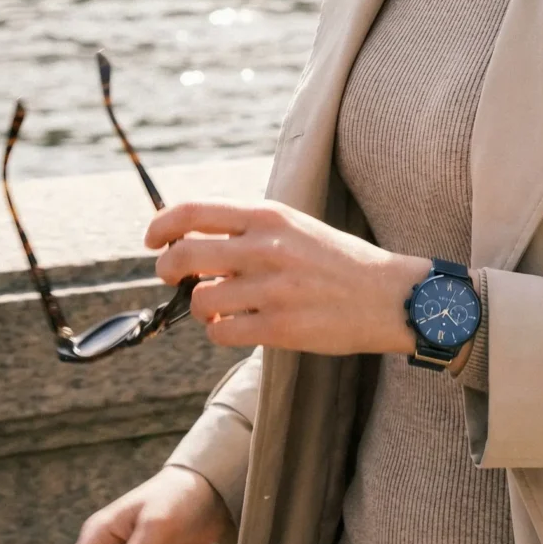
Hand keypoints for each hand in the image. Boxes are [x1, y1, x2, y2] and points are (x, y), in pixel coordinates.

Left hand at [145, 199, 429, 355]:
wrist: (389, 296)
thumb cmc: (338, 262)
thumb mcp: (295, 228)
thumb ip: (248, 230)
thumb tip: (191, 241)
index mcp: (269, 217)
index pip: (192, 212)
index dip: (160, 226)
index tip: (152, 241)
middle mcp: (267, 249)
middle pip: (184, 256)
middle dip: (167, 270)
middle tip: (174, 279)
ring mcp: (273, 290)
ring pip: (200, 300)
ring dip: (201, 307)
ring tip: (222, 307)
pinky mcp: (280, 328)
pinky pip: (221, 332)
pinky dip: (219, 331)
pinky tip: (236, 327)